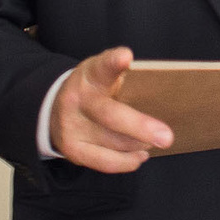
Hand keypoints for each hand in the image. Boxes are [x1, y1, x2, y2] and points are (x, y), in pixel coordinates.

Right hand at [50, 46, 172, 172]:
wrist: (53, 109)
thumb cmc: (95, 90)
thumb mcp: (104, 75)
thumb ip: (126, 79)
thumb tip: (164, 98)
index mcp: (90, 75)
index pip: (102, 66)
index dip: (113, 62)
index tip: (126, 57)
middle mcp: (77, 99)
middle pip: (110, 115)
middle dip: (140, 127)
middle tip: (166, 137)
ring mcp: (71, 125)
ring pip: (114, 141)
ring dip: (140, 144)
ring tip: (157, 141)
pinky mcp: (72, 148)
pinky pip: (106, 161)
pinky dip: (128, 161)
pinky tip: (141, 155)